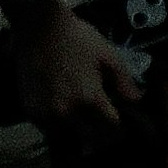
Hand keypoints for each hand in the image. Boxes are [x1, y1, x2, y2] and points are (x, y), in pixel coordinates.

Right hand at [10, 0, 136, 126]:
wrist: (40, 29)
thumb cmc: (77, 39)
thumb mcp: (107, 54)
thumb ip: (123, 80)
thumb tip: (136, 100)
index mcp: (90, 99)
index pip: (110, 129)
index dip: (118, 128)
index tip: (120, 124)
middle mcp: (67, 113)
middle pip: (90, 139)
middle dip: (101, 135)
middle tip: (104, 122)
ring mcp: (46, 116)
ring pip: (69, 137)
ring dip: (79, 133)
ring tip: (84, 119)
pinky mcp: (31, 113)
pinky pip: (50, 130)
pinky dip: (60, 126)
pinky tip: (65, 111)